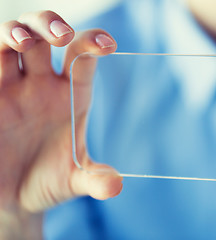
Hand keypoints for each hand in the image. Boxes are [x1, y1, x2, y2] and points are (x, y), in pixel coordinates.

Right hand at [0, 11, 121, 237]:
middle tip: (60, 35)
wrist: (13, 198)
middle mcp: (41, 84)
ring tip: (21, 40)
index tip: (108, 45)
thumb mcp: (74, 182)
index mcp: (71, 96)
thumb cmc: (48, 182)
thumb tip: (116, 186)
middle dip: (50, 25)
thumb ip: (95, 180)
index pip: (82, 58)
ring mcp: (10, 87)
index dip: (93, 43)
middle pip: (44, 36)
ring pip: (9, 41)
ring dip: (14, 32)